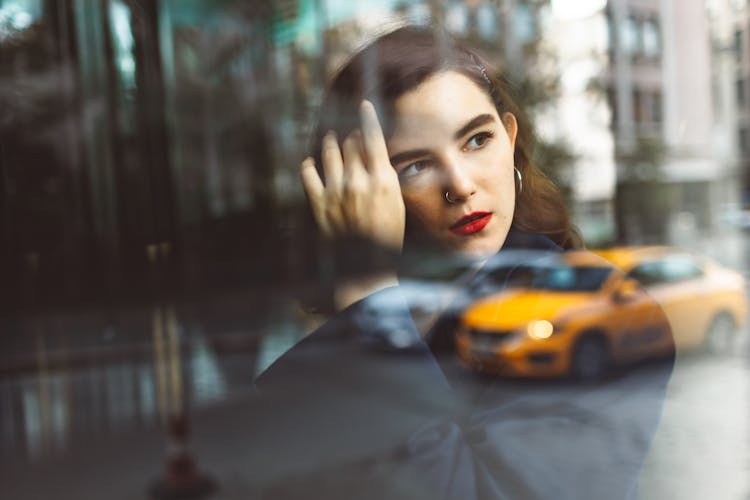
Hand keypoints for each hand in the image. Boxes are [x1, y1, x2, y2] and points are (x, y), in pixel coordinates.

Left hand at [300, 100, 404, 252]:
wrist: (366, 268)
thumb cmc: (386, 237)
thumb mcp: (396, 203)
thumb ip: (383, 177)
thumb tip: (373, 154)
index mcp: (382, 181)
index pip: (373, 138)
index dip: (368, 117)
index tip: (364, 104)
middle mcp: (358, 181)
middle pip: (351, 142)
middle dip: (351, 135)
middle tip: (350, 133)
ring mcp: (336, 192)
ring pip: (329, 152)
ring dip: (330, 142)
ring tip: (330, 138)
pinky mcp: (319, 204)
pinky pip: (308, 174)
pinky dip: (309, 165)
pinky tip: (310, 163)